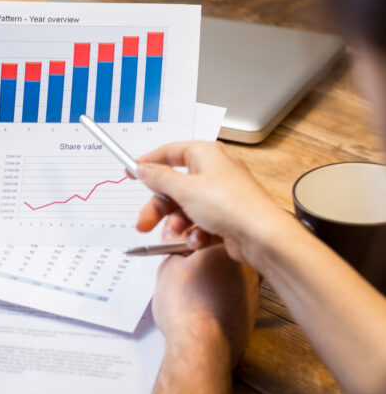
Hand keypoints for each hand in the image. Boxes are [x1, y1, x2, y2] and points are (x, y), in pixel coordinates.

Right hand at [134, 141, 297, 268]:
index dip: (148, 163)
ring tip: (177, 233)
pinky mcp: (225, 216)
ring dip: (177, 222)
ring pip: (185, 206)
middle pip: (174, 186)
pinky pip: (199, 222)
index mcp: (205, 154)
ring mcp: (220, 195)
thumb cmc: (232, 205)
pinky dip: (195, 232)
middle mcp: (213, 171)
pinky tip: (197, 240)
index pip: (169, 152)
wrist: (262, 237)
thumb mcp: (184, 189)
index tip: (130, 171)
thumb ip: (159, 178)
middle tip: (144, 222)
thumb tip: (144, 168)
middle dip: (158, 207)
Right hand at [150, 223, 258, 393]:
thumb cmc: (188, 307)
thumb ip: (173, 245)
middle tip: (176, 264)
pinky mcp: (248, 315)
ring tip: (185, 288)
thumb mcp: (169, 265)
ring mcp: (251, 293)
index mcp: (228, 247)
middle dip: (196, 256)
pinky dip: (215, 298)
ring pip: (224, 276)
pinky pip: (229, 297)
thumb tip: (174, 239)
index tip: (173, 243)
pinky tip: (198, 305)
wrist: (200, 346)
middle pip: (217, 252)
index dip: (183, 236)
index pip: (205, 231)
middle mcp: (246, 267)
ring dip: (206, 277)